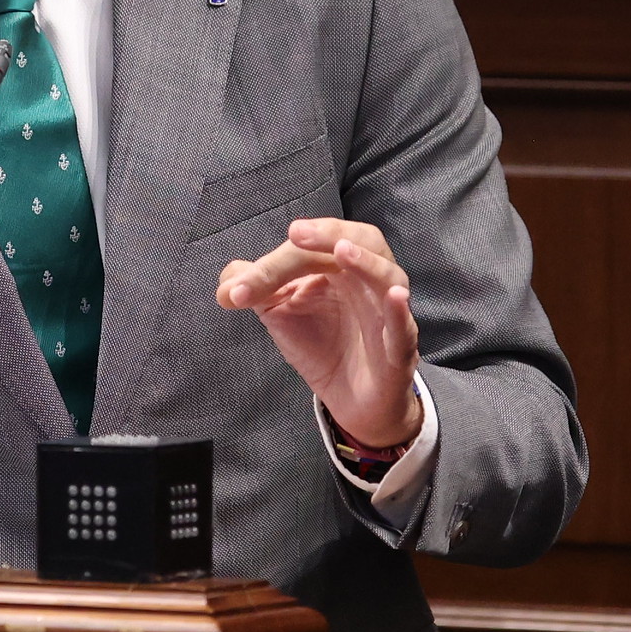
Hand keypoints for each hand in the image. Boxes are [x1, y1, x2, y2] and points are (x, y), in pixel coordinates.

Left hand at [216, 217, 421, 449]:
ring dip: (366, 263)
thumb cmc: (319, 343)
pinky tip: (395, 296)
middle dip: (329, 234)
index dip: (274, 264)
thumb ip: (254, 290)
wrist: (348, 397)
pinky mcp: (399, 348)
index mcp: (338, 266)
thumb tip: (226, 284)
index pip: (309, 250)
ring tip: (342, 251)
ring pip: (387, 276)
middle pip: (360, 241)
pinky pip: (404, 326)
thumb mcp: (279, 312)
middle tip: (296, 234)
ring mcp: (387, 312)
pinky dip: (400, 310)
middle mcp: (367, 280)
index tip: (241, 288)